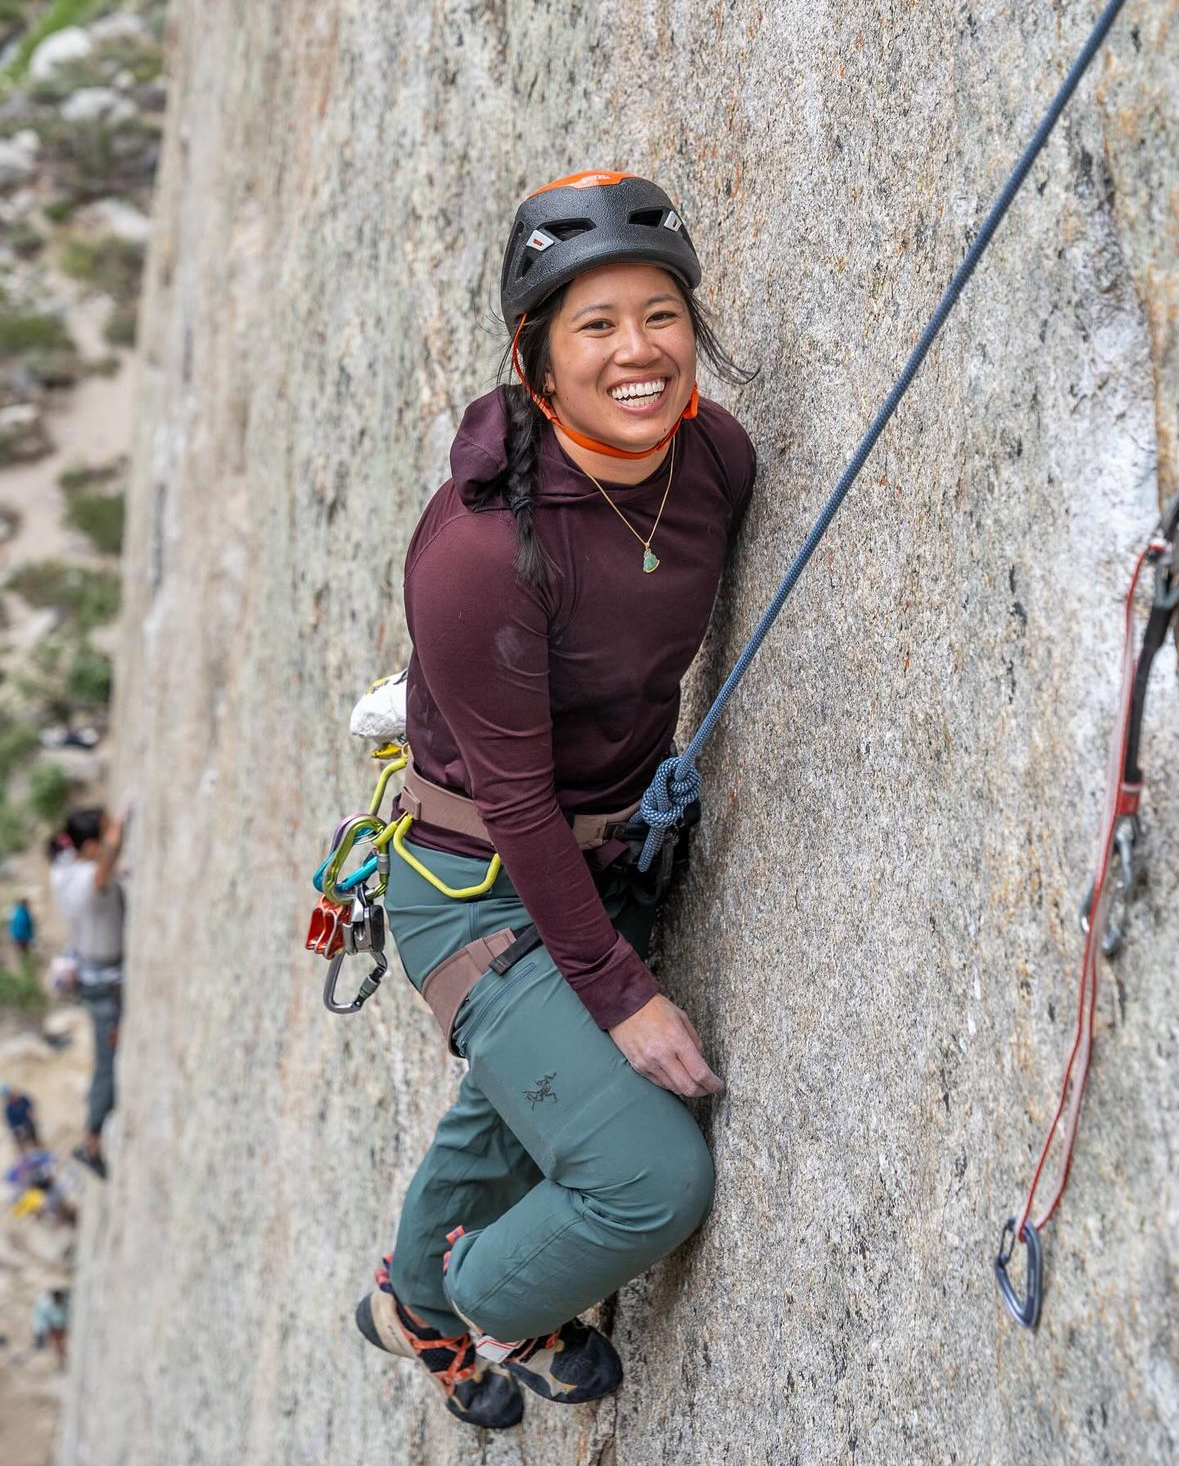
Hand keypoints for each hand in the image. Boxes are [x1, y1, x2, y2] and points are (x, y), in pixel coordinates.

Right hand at [609, 995, 724, 1099]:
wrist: (623, 1005)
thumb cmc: (654, 1008)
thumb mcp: (682, 1018)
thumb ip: (695, 1041)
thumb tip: (701, 1061)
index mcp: (677, 1040)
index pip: (700, 1073)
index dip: (713, 1084)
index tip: (719, 1086)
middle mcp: (662, 1055)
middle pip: (688, 1088)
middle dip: (703, 1092)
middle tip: (709, 1088)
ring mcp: (649, 1064)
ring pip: (674, 1088)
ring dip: (687, 1088)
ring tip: (693, 1081)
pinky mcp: (638, 1067)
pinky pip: (660, 1084)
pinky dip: (671, 1083)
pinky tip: (676, 1076)